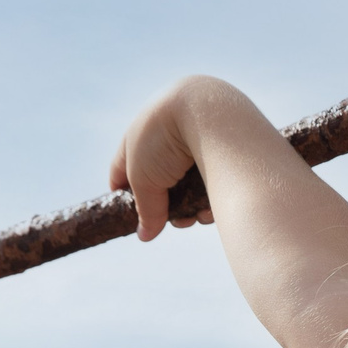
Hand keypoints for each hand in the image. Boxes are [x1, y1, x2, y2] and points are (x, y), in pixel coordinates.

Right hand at [109, 77, 237, 240]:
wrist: (213, 112)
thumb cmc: (166, 140)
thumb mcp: (144, 178)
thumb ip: (145, 209)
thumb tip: (145, 235)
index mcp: (141, 134)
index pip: (122, 168)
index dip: (122, 193)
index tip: (128, 215)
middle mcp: (170, 133)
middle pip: (162, 181)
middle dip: (167, 207)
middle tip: (176, 220)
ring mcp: (199, 139)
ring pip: (191, 184)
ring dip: (191, 205)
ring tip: (195, 216)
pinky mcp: (225, 147)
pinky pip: (216, 178)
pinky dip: (212, 195)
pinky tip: (213, 207)